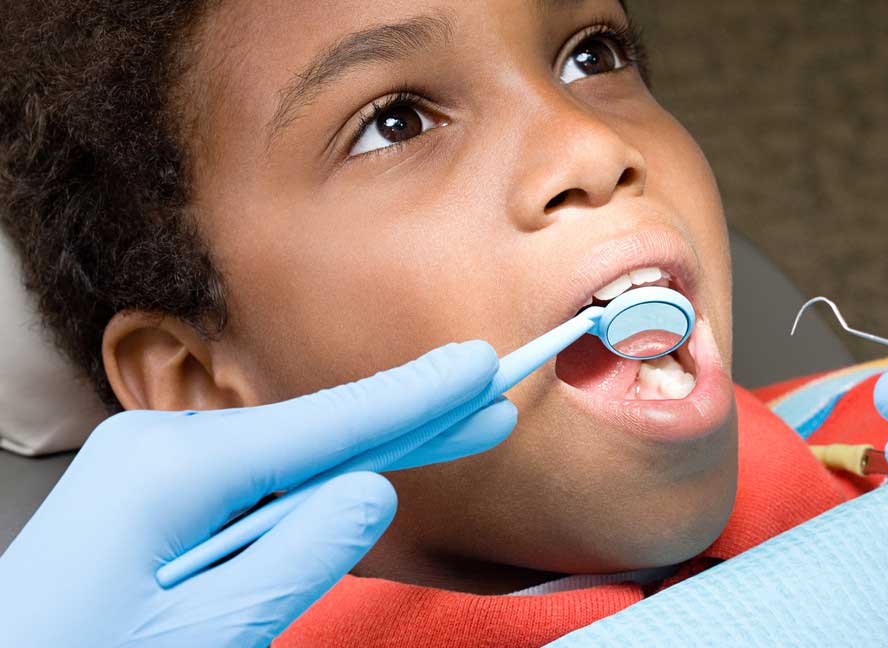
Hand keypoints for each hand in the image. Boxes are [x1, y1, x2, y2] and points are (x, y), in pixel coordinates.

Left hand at [0, 340, 516, 646]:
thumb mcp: (204, 634)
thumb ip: (297, 557)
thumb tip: (373, 490)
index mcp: (169, 469)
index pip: (326, 426)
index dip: (415, 398)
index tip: (478, 366)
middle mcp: (161, 447)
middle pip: (317, 431)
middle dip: (411, 418)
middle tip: (488, 398)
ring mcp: (154, 467)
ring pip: (292, 457)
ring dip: (374, 451)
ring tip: (453, 429)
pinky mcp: (156, 495)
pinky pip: (257, 480)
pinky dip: (318, 481)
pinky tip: (367, 470)